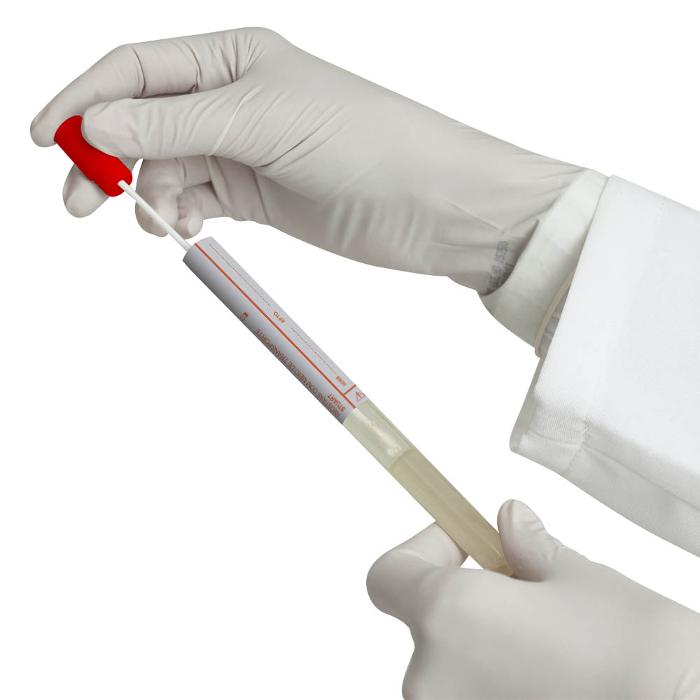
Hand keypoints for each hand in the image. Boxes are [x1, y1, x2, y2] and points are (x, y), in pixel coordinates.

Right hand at [31, 28, 585, 294]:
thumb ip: (174, 125)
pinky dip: (183, 214)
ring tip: (157, 222)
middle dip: (106, 158)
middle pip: (142, 122)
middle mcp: (234, 99)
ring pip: (168, 168)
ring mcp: (245, 151)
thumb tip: (94, 123)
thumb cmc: (363, 142)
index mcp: (233, 59)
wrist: (429, 204)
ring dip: (148, 194)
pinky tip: (188, 228)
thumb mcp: (260, 123)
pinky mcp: (259, 196)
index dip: (82, 100)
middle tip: (82, 202)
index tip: (46, 139)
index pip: (135, 71)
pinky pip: (199, 200)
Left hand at [367, 501, 699, 698]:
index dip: (422, 549)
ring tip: (546, 638)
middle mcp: (432, 679)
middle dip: (465, 598)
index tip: (465, 543)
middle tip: (522, 589)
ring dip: (483, 642)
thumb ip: (527, 547)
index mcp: (445, 617)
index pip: (386, 576)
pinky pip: (472, 696)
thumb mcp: (577, 577)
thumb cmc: (635, 653)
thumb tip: (510, 520)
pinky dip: (497, 681)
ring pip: (450, 666)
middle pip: (423, 622)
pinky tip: (552, 677)